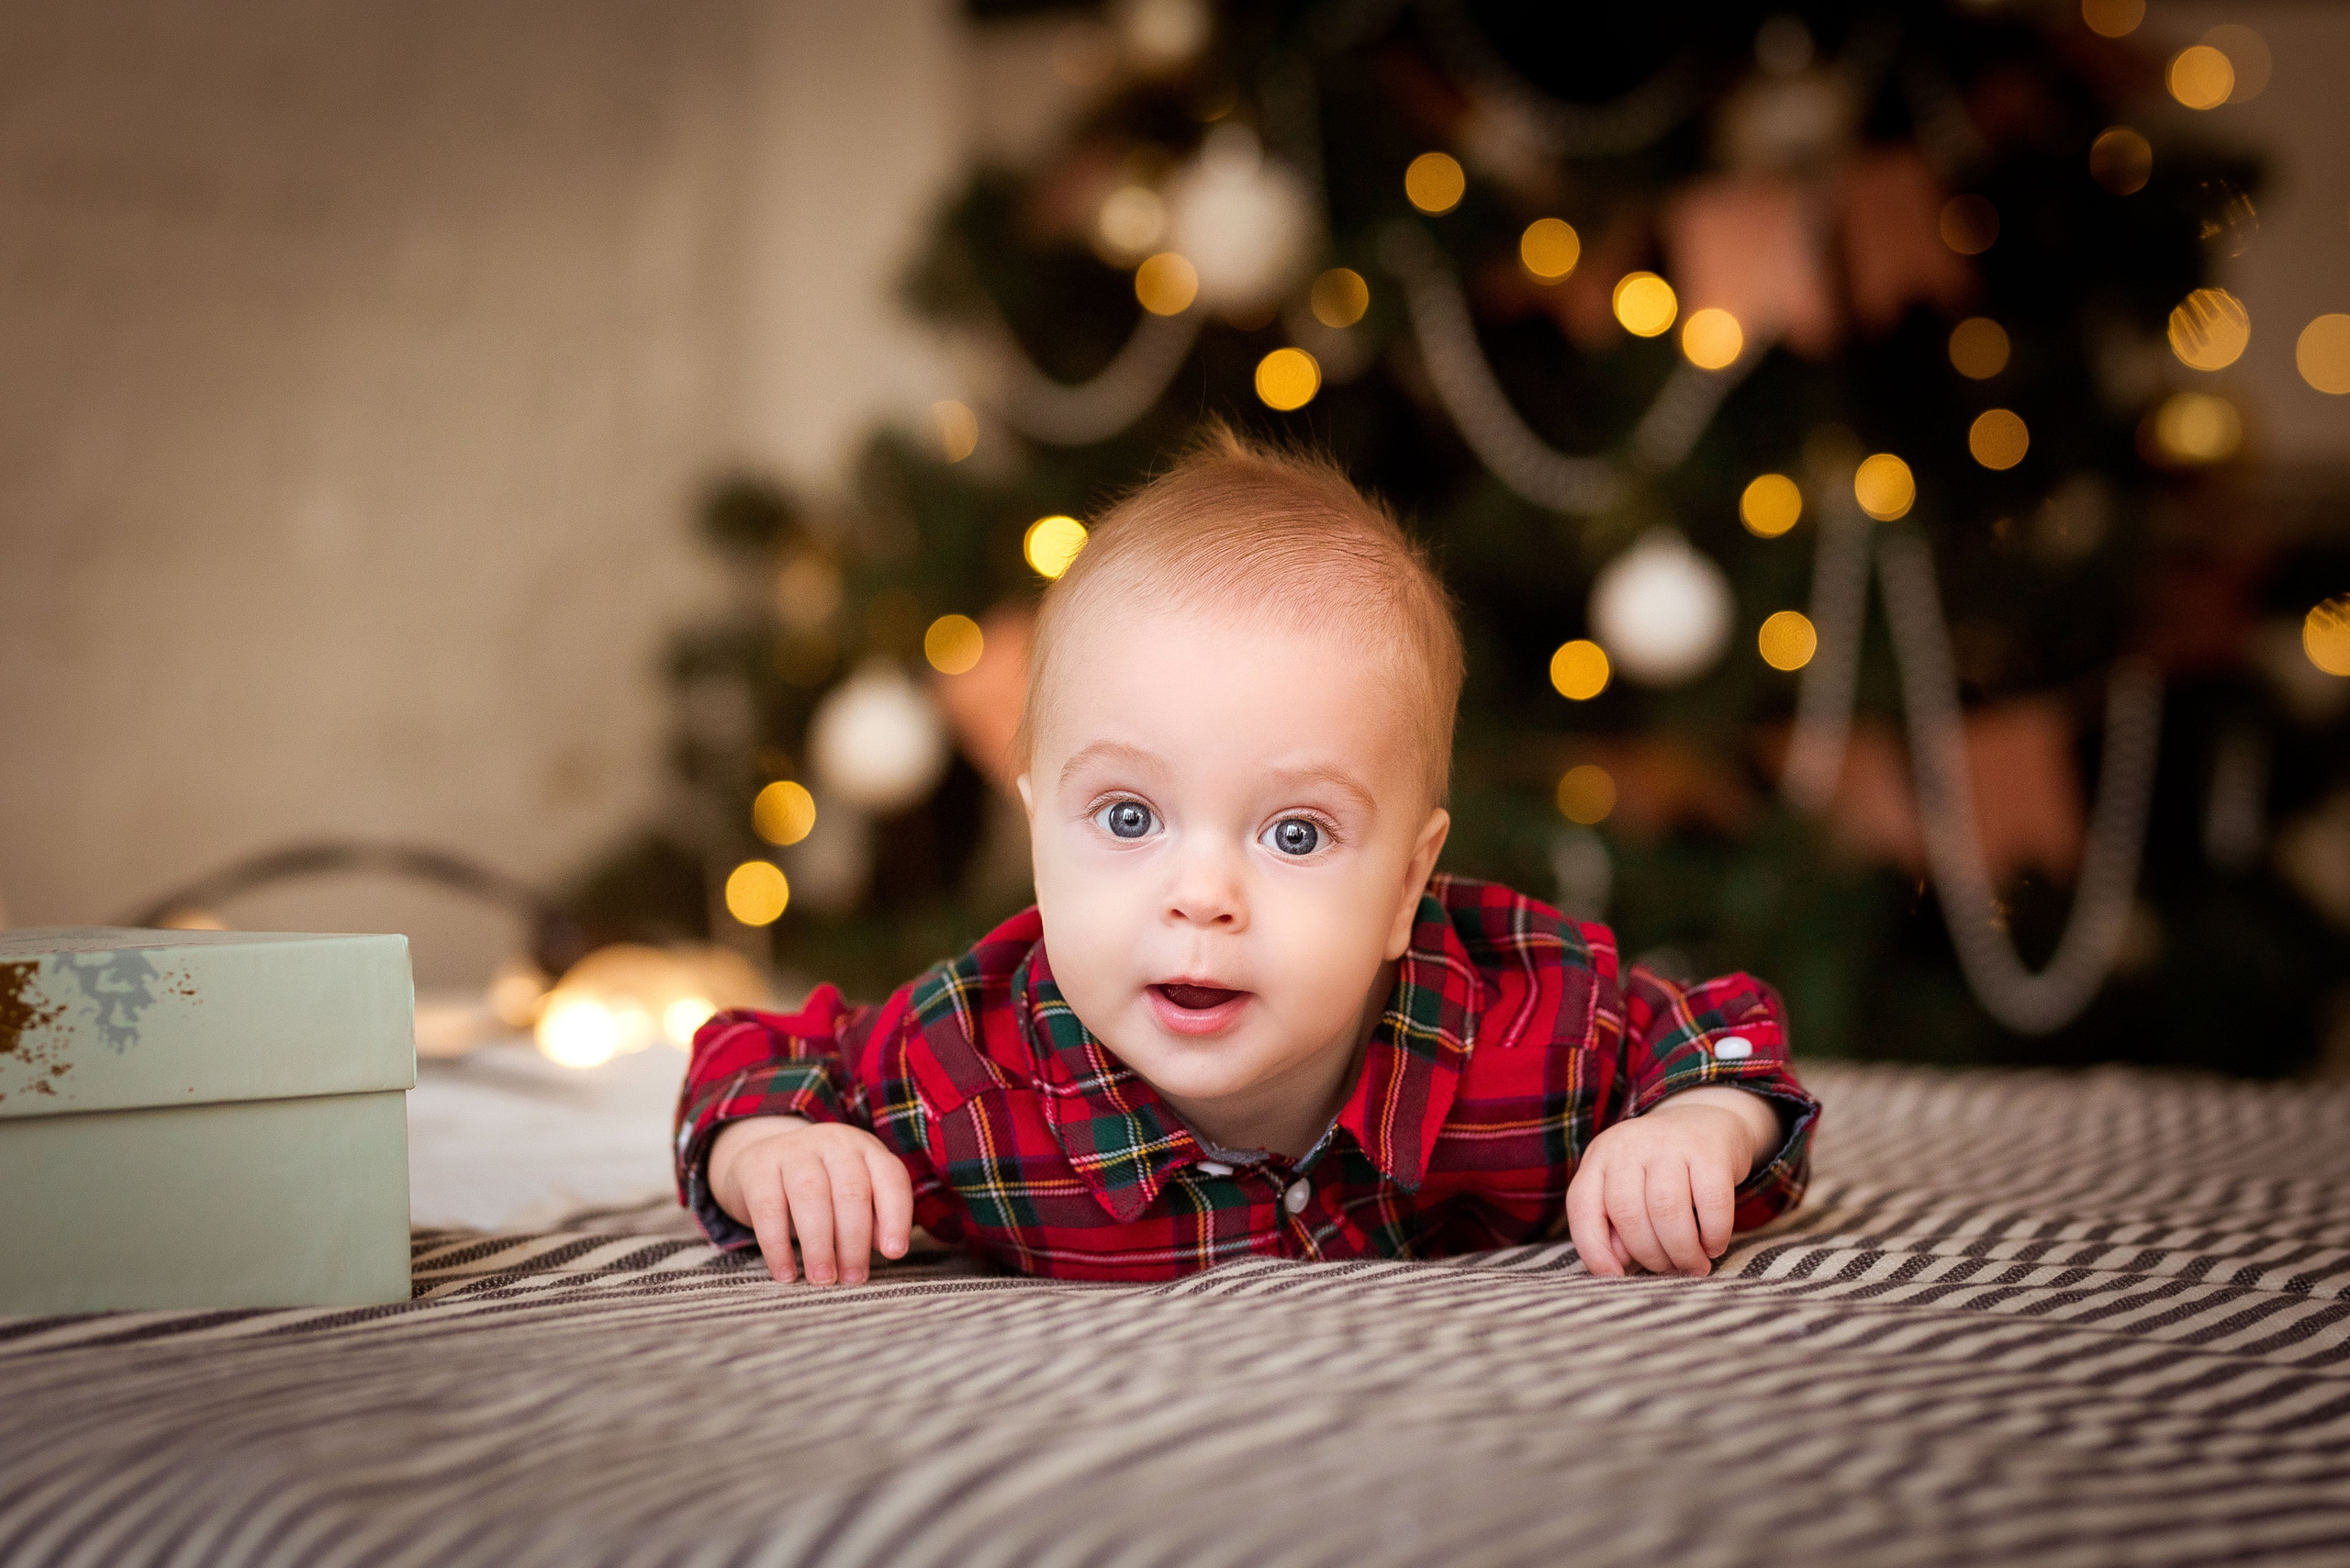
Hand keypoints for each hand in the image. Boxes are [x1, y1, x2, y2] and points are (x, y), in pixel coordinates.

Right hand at [709, 1116, 913, 1285]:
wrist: (759, 1162)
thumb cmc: (820, 1188)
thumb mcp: (852, 1196)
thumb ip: (874, 1219)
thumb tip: (888, 1248)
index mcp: (866, 1149)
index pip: (890, 1177)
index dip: (895, 1216)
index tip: (894, 1253)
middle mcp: (833, 1143)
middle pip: (851, 1191)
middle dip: (854, 1240)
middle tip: (853, 1279)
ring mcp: (793, 1150)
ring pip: (811, 1195)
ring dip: (819, 1244)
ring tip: (822, 1279)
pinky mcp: (757, 1167)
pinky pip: (768, 1208)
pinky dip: (778, 1246)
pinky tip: (786, 1274)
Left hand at [1564, 1088, 1777, 1278]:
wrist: (1706, 1120)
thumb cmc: (1659, 1170)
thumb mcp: (1627, 1186)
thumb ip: (1614, 1223)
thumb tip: (1618, 1264)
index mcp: (1600, 1157)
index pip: (1583, 1206)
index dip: (1594, 1249)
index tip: (1615, 1277)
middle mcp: (1628, 1144)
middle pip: (1628, 1213)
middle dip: (1650, 1256)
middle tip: (1670, 1271)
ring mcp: (1669, 1142)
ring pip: (1666, 1210)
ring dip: (1681, 1251)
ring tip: (1693, 1266)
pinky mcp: (1709, 1149)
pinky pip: (1711, 1203)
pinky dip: (1713, 1234)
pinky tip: (1714, 1246)